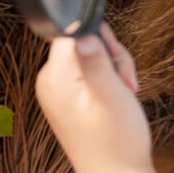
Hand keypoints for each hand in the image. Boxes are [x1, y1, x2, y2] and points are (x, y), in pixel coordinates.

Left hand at [36, 25, 155, 172]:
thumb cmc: (117, 142)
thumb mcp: (112, 96)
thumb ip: (96, 61)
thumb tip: (81, 30)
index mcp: (55, 77)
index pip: (71, 32)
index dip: (99, 38)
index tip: (114, 59)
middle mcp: (49, 79)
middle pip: (82, 41)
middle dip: (110, 56)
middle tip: (124, 81)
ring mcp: (57, 88)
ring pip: (89, 55)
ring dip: (112, 69)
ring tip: (123, 93)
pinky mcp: (67, 95)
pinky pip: (87, 71)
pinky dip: (107, 79)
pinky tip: (116, 97)